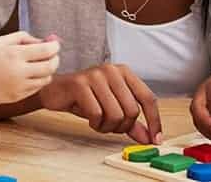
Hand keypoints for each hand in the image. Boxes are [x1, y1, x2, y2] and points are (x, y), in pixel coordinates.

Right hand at [0, 32, 59, 104]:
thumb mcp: (0, 41)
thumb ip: (25, 38)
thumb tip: (46, 40)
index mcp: (14, 55)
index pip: (47, 51)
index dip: (55, 46)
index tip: (54, 43)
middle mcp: (18, 73)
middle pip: (51, 66)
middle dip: (55, 58)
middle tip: (51, 54)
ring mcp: (18, 87)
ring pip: (46, 79)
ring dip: (47, 70)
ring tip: (37, 63)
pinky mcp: (16, 97)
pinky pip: (36, 88)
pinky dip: (38, 80)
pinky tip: (28, 74)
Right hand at [38, 63, 162, 144]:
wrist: (55, 92)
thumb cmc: (85, 99)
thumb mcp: (111, 109)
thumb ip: (131, 123)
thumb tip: (149, 139)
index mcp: (125, 72)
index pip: (148, 98)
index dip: (154, 121)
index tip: (155, 140)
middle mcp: (112, 70)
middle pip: (132, 110)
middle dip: (122, 127)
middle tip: (110, 127)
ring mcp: (96, 75)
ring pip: (115, 114)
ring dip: (107, 127)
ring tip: (98, 123)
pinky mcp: (80, 84)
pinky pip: (97, 114)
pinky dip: (95, 124)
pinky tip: (90, 120)